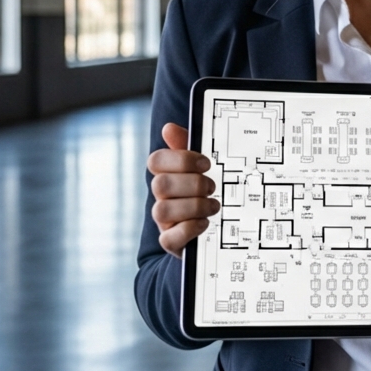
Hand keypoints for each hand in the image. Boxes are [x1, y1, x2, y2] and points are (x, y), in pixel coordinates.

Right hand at [147, 122, 218, 257]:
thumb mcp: (201, 168)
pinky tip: (204, 223)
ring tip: (213, 206)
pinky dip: (189, 228)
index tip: (207, 163)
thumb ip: (187, 147)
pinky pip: (169, 239)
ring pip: (163, 210)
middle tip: (212, 187)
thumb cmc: (204, 193)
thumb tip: (168, 128)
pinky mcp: (171, 243)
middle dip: (192, 184)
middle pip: (160, 184)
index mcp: (166, 175)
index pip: (156, 161)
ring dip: (194, 206)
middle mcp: (160, 197)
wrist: (215, 231)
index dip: (181, 159)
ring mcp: (163, 221)